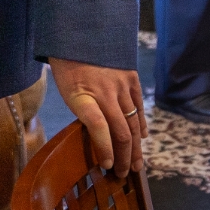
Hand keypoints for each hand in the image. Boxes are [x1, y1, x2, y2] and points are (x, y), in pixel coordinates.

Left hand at [49, 58, 145, 176]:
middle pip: (121, 131)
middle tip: (124, 174)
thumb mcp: (68, 93)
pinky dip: (141, 124)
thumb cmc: (68, 68)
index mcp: (85, 96)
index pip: (99, 128)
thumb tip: (100, 139)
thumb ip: (84, 114)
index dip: (105, 149)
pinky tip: (142, 137)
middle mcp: (106, 92)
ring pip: (133, 122)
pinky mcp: (131, 77)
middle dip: (125, 157)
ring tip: (136, 165)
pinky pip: (139, 106)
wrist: (79, 35)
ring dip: (136, 147)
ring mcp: (121, 85)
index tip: (107, 166)